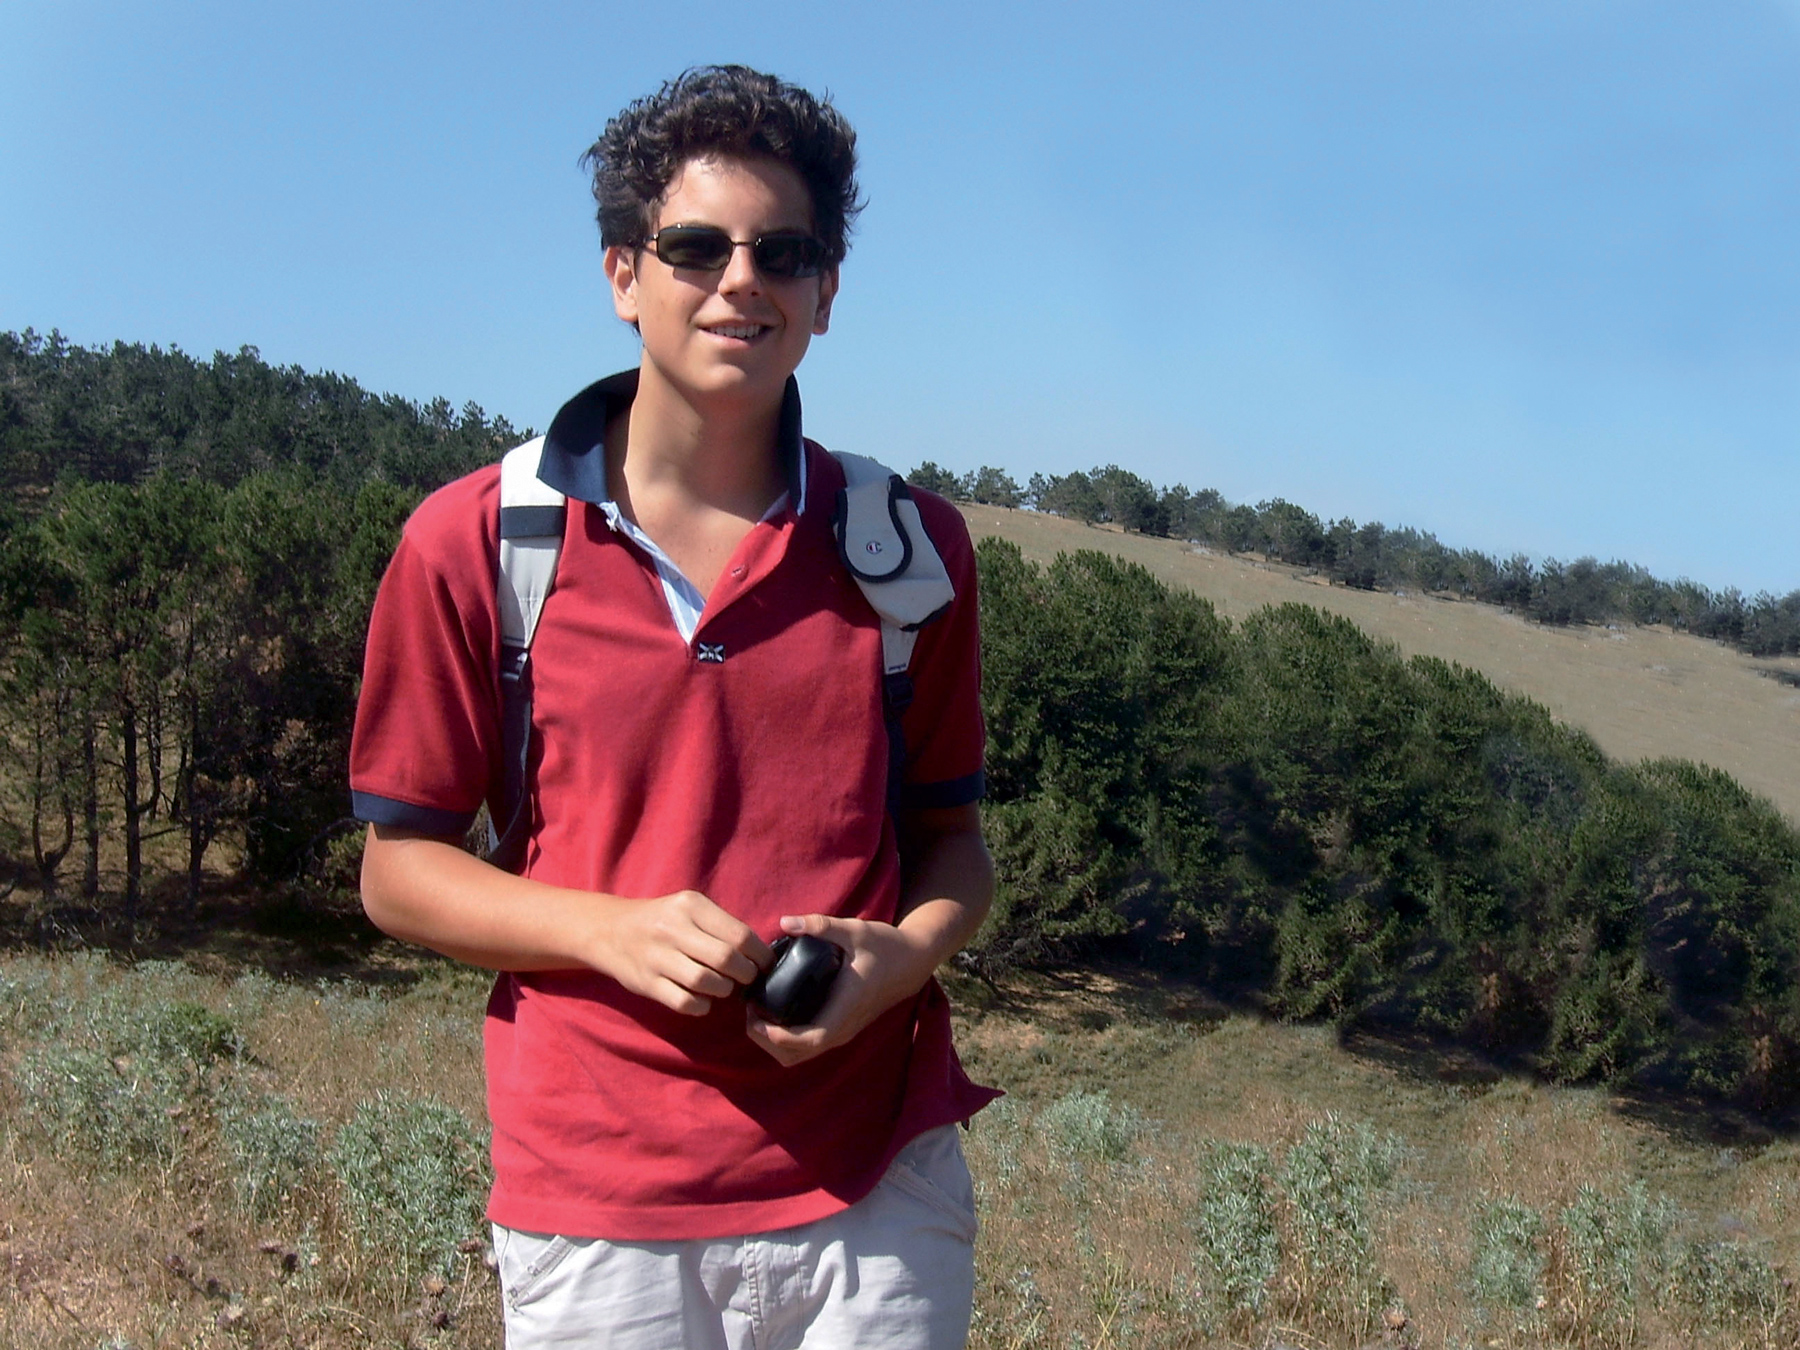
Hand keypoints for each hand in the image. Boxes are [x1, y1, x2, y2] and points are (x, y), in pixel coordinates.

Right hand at [591, 889, 771, 1016]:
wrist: (610, 930)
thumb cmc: (663, 920)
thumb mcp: (689, 908)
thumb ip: (721, 926)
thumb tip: (761, 954)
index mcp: (690, 906)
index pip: (739, 934)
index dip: (760, 955)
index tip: (766, 964)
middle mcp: (673, 929)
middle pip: (727, 959)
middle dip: (746, 974)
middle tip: (747, 978)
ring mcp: (657, 957)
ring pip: (707, 983)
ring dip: (724, 990)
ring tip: (724, 986)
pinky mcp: (647, 983)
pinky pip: (686, 1003)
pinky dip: (702, 1006)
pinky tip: (703, 999)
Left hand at [745, 913, 936, 1066]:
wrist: (911, 962)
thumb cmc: (884, 946)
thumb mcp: (854, 930)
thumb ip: (819, 925)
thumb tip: (784, 922)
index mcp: (846, 1007)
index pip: (810, 1039)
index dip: (778, 1037)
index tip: (756, 1018)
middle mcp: (844, 1027)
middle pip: (798, 1055)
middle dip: (766, 1041)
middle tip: (748, 1013)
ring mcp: (843, 1032)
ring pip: (801, 1056)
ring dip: (774, 1044)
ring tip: (756, 1015)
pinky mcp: (840, 1029)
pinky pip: (808, 1047)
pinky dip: (786, 1040)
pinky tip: (774, 1015)